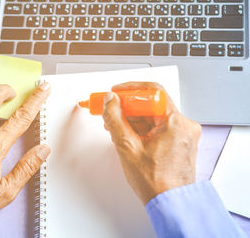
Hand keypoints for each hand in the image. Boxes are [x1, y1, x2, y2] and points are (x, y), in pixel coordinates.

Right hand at [102, 82, 201, 204]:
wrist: (169, 204)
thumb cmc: (156, 182)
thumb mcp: (127, 146)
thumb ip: (115, 119)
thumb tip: (110, 101)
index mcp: (176, 122)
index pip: (153, 92)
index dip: (131, 90)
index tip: (116, 93)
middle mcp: (184, 125)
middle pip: (152, 104)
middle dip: (128, 106)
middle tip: (110, 108)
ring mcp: (182, 135)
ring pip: (153, 116)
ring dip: (132, 118)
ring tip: (114, 125)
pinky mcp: (178, 143)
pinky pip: (157, 127)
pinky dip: (141, 128)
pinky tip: (126, 134)